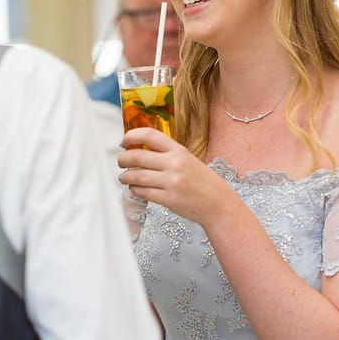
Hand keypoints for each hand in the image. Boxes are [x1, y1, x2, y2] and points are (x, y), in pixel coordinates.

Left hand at [117, 128, 235, 225]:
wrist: (218, 203)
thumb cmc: (202, 181)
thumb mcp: (187, 159)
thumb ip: (166, 154)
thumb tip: (138, 149)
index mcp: (179, 150)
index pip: (149, 135)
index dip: (131, 136)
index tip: (124, 141)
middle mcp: (174, 164)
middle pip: (137, 156)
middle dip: (122, 158)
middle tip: (120, 161)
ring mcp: (171, 182)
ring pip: (136, 176)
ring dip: (125, 176)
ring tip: (124, 177)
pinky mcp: (168, 199)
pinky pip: (142, 192)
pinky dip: (134, 190)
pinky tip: (136, 188)